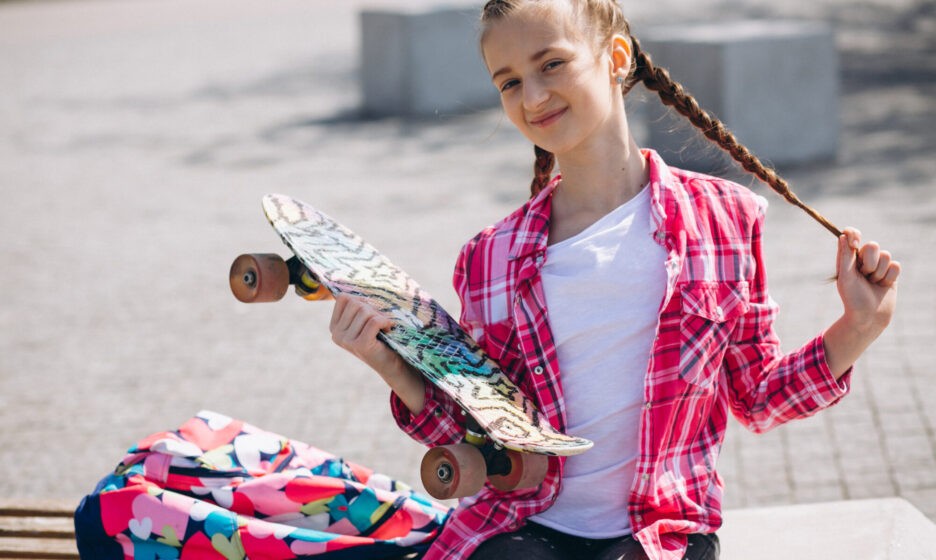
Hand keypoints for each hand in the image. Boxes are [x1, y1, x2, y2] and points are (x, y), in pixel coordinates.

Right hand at [329, 294, 426, 414]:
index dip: (361, 300)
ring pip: (365, 311)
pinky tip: (389, 329)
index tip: (371, 311)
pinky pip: (374, 321)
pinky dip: (386, 322)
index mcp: (334, 326)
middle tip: (381, 320)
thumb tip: (357, 283)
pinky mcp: (361, 345)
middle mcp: (336, 334)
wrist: (391, 363)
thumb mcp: (364, 321)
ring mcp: (347, 341)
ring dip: (380, 316)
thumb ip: (357, 307)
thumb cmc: (379, 338)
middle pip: (355, 303)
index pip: (344, 298)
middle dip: (373, 308)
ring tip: (384, 327)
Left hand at [835, 228, 900, 335]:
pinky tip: (883, 285)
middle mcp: (864, 259)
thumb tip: (842, 236)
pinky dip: (889, 277)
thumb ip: (845, 256)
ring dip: (879, 272)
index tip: (855, 244)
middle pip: (873, 245)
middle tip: (864, 276)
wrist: (869, 316)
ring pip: (886, 255)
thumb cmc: (853, 298)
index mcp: (849, 258)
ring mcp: (878, 265)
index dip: (855, 235)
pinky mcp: (891, 273)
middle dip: (869, 262)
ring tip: (873, 283)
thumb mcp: (845, 277)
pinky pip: (895, 266)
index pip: (852, 236)